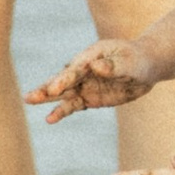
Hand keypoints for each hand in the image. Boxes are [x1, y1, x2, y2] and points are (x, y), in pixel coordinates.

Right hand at [24, 37, 155, 122]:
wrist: (145, 67)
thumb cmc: (137, 60)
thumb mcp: (129, 62)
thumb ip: (113, 66)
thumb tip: (96, 67)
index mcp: (91, 56)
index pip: (75, 70)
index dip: (64, 79)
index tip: (54, 89)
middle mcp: (83, 69)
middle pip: (62, 80)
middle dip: (46, 88)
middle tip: (29, 97)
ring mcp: (84, 84)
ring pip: (63, 93)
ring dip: (47, 99)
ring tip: (29, 101)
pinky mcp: (88, 97)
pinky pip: (73, 105)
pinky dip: (62, 111)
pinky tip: (50, 119)